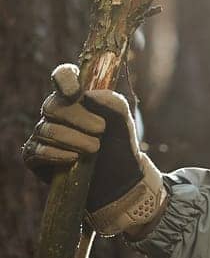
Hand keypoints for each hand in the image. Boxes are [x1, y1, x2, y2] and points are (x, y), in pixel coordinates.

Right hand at [22, 63, 167, 238]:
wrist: (119, 181)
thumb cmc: (120, 147)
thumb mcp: (126, 125)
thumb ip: (115, 104)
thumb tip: (89, 95)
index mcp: (78, 98)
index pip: (64, 76)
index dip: (65, 80)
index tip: (76, 92)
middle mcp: (57, 113)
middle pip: (53, 105)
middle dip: (78, 117)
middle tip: (101, 130)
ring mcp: (44, 134)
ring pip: (47, 129)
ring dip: (73, 139)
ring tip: (95, 149)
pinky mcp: (35, 156)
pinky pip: (37, 150)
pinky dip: (57, 154)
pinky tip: (74, 159)